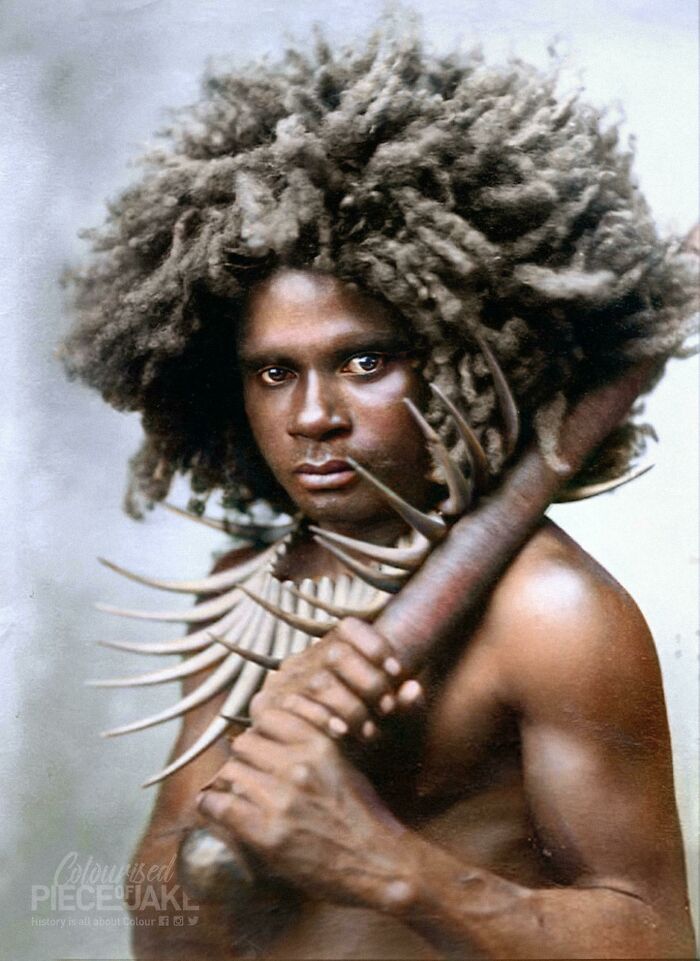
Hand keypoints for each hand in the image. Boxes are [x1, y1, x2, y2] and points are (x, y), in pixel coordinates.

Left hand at [197, 708, 414, 906]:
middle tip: (248, 774)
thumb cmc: (362, 815)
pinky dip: (211, 806)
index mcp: (318, 744)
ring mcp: (281, 800)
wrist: (378, 864)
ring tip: (237, 794)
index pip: (267, 715)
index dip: (260, 729)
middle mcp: (298, 766)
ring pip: (230, 772)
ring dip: (230, 783)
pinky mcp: (267, 833)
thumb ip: (310, 741)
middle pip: (243, 743)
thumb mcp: (342, 763)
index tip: (261, 742)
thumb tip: (268, 718)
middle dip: (244, 758)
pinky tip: (216, 809)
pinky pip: (219, 805)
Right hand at [249, 617, 423, 740]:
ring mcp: (281, 684)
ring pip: (319, 681)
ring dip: (350, 705)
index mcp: (326, 653)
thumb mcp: (386, 723)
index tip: (398, 670)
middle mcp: (302, 662)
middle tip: (387, 706)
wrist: (315, 779)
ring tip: (370, 729)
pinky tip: (342, 734)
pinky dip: (323, 720)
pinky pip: (294, 707)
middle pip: (337, 653)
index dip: (375, 645)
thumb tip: (415, 689)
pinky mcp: (265, 708)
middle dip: (368, 680)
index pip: (348, 628)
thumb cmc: (359, 743)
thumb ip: (403, 707)